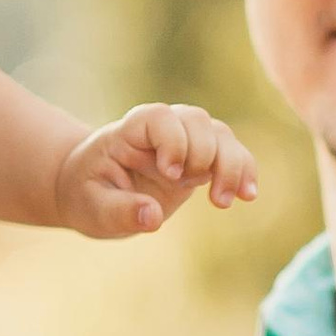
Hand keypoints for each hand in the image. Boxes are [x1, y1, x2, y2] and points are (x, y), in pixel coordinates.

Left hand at [54, 101, 258, 240]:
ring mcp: (184, 142)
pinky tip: (247, 196)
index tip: (171, 174)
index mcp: (130, 131)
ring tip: (226, 201)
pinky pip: (231, 154)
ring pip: (220, 135)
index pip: (160, 117)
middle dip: (207, 155)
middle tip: (206, 196)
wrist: (91, 190)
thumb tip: (153, 218)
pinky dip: (243, 171)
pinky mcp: (199, 161)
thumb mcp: (92, 207)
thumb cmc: (87, 194)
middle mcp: (162, 130)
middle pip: (198, 122)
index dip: (172, 141)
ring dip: (232, 164)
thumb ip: (120, 210)